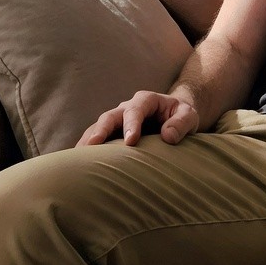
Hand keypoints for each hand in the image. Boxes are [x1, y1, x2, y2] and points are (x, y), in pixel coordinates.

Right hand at [77, 91, 199, 146]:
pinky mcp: (112, 134)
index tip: (131, 142)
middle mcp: (127, 108)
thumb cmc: (181, 116)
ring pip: (97, 128)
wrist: (174, 116)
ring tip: (76, 158)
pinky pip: (96, 139)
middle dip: (100, 131)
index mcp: (146, 100)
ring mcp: (117, 120)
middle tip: (93, 146)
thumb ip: (181, 123)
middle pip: (109, 117)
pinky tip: (78, 163)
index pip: (136, 110)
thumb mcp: (189, 116)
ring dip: (87, 141)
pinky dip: (86, 149)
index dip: (131, 125)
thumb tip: (168, 136)